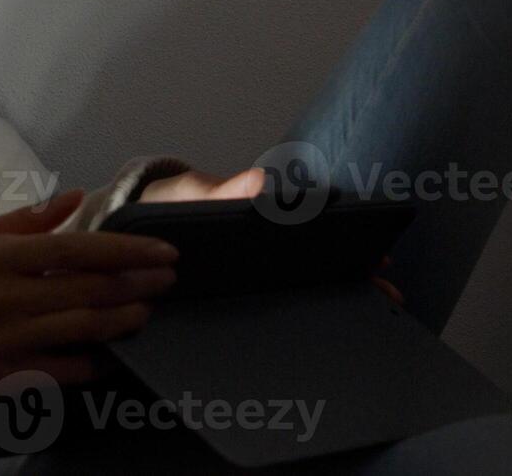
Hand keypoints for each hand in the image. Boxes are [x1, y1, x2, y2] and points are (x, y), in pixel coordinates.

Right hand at [0, 189, 178, 425]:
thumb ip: (23, 221)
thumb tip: (74, 197)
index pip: (76, 249)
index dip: (127, 250)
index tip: (163, 251)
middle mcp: (4, 298)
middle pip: (89, 290)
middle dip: (138, 283)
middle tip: (169, 278)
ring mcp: (6, 341)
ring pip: (83, 330)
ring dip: (125, 320)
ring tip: (148, 311)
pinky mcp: (4, 378)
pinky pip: (64, 371)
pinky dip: (96, 362)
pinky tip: (115, 353)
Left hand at [137, 167, 406, 305]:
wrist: (123, 232)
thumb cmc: (160, 206)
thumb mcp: (185, 196)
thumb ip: (216, 191)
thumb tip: (260, 180)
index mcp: (254, 217)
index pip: (311, 226)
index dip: (347, 240)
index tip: (378, 255)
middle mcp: (259, 244)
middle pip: (315, 258)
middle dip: (354, 275)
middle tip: (388, 296)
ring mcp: (249, 269)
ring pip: (301, 282)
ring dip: (335, 296)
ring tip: (370, 316)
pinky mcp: (232, 293)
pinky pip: (271, 304)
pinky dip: (297, 315)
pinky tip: (318, 332)